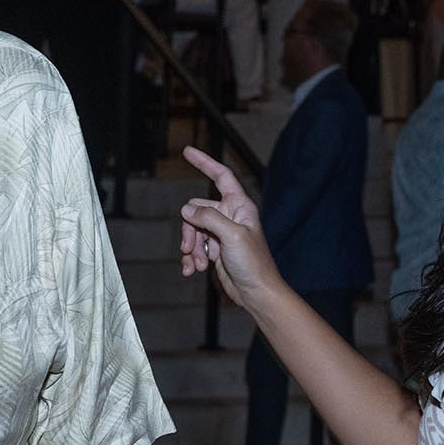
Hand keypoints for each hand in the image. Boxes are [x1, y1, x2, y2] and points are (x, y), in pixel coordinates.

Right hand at [177, 147, 285, 314]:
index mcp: (239, 207)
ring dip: (191, 248)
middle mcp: (229, 216)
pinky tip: (192, 271)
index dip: (205, 163)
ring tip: (198, 264)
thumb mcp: (232, 236)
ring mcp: (221, 233)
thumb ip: (209, 218)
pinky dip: (190, 258)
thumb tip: (187, 210)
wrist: (256, 293)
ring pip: (192, 230)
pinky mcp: (215, 250)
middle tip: (191, 248)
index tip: (187, 152)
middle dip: (190, 229)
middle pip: (196, 209)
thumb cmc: (254, 264)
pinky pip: (194, 247)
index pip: (221, 176)